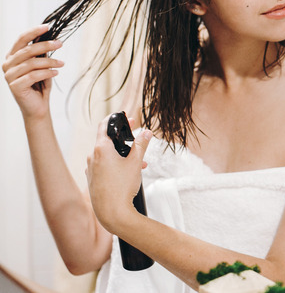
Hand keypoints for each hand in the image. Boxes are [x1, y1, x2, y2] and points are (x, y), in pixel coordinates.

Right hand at [2, 24, 63, 118]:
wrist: (38, 107)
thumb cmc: (40, 84)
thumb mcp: (42, 65)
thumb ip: (42, 53)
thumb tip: (50, 38)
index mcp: (12, 57)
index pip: (21, 39)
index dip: (33, 32)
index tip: (47, 27)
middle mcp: (7, 65)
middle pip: (27, 50)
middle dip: (45, 45)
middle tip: (60, 44)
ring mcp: (9, 76)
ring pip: (32, 63)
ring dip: (50, 62)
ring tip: (62, 64)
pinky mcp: (14, 86)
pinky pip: (33, 75)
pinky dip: (47, 73)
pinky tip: (56, 72)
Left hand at [86, 115, 151, 234]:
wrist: (112, 212)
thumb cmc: (122, 187)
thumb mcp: (136, 162)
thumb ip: (141, 144)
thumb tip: (147, 132)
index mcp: (101, 149)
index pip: (104, 125)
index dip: (116, 120)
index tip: (127, 119)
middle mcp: (92, 157)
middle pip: (108, 141)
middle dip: (125, 141)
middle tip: (138, 140)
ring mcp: (91, 169)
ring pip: (108, 155)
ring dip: (123, 155)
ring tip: (140, 163)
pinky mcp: (92, 179)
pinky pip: (104, 166)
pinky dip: (116, 165)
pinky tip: (129, 173)